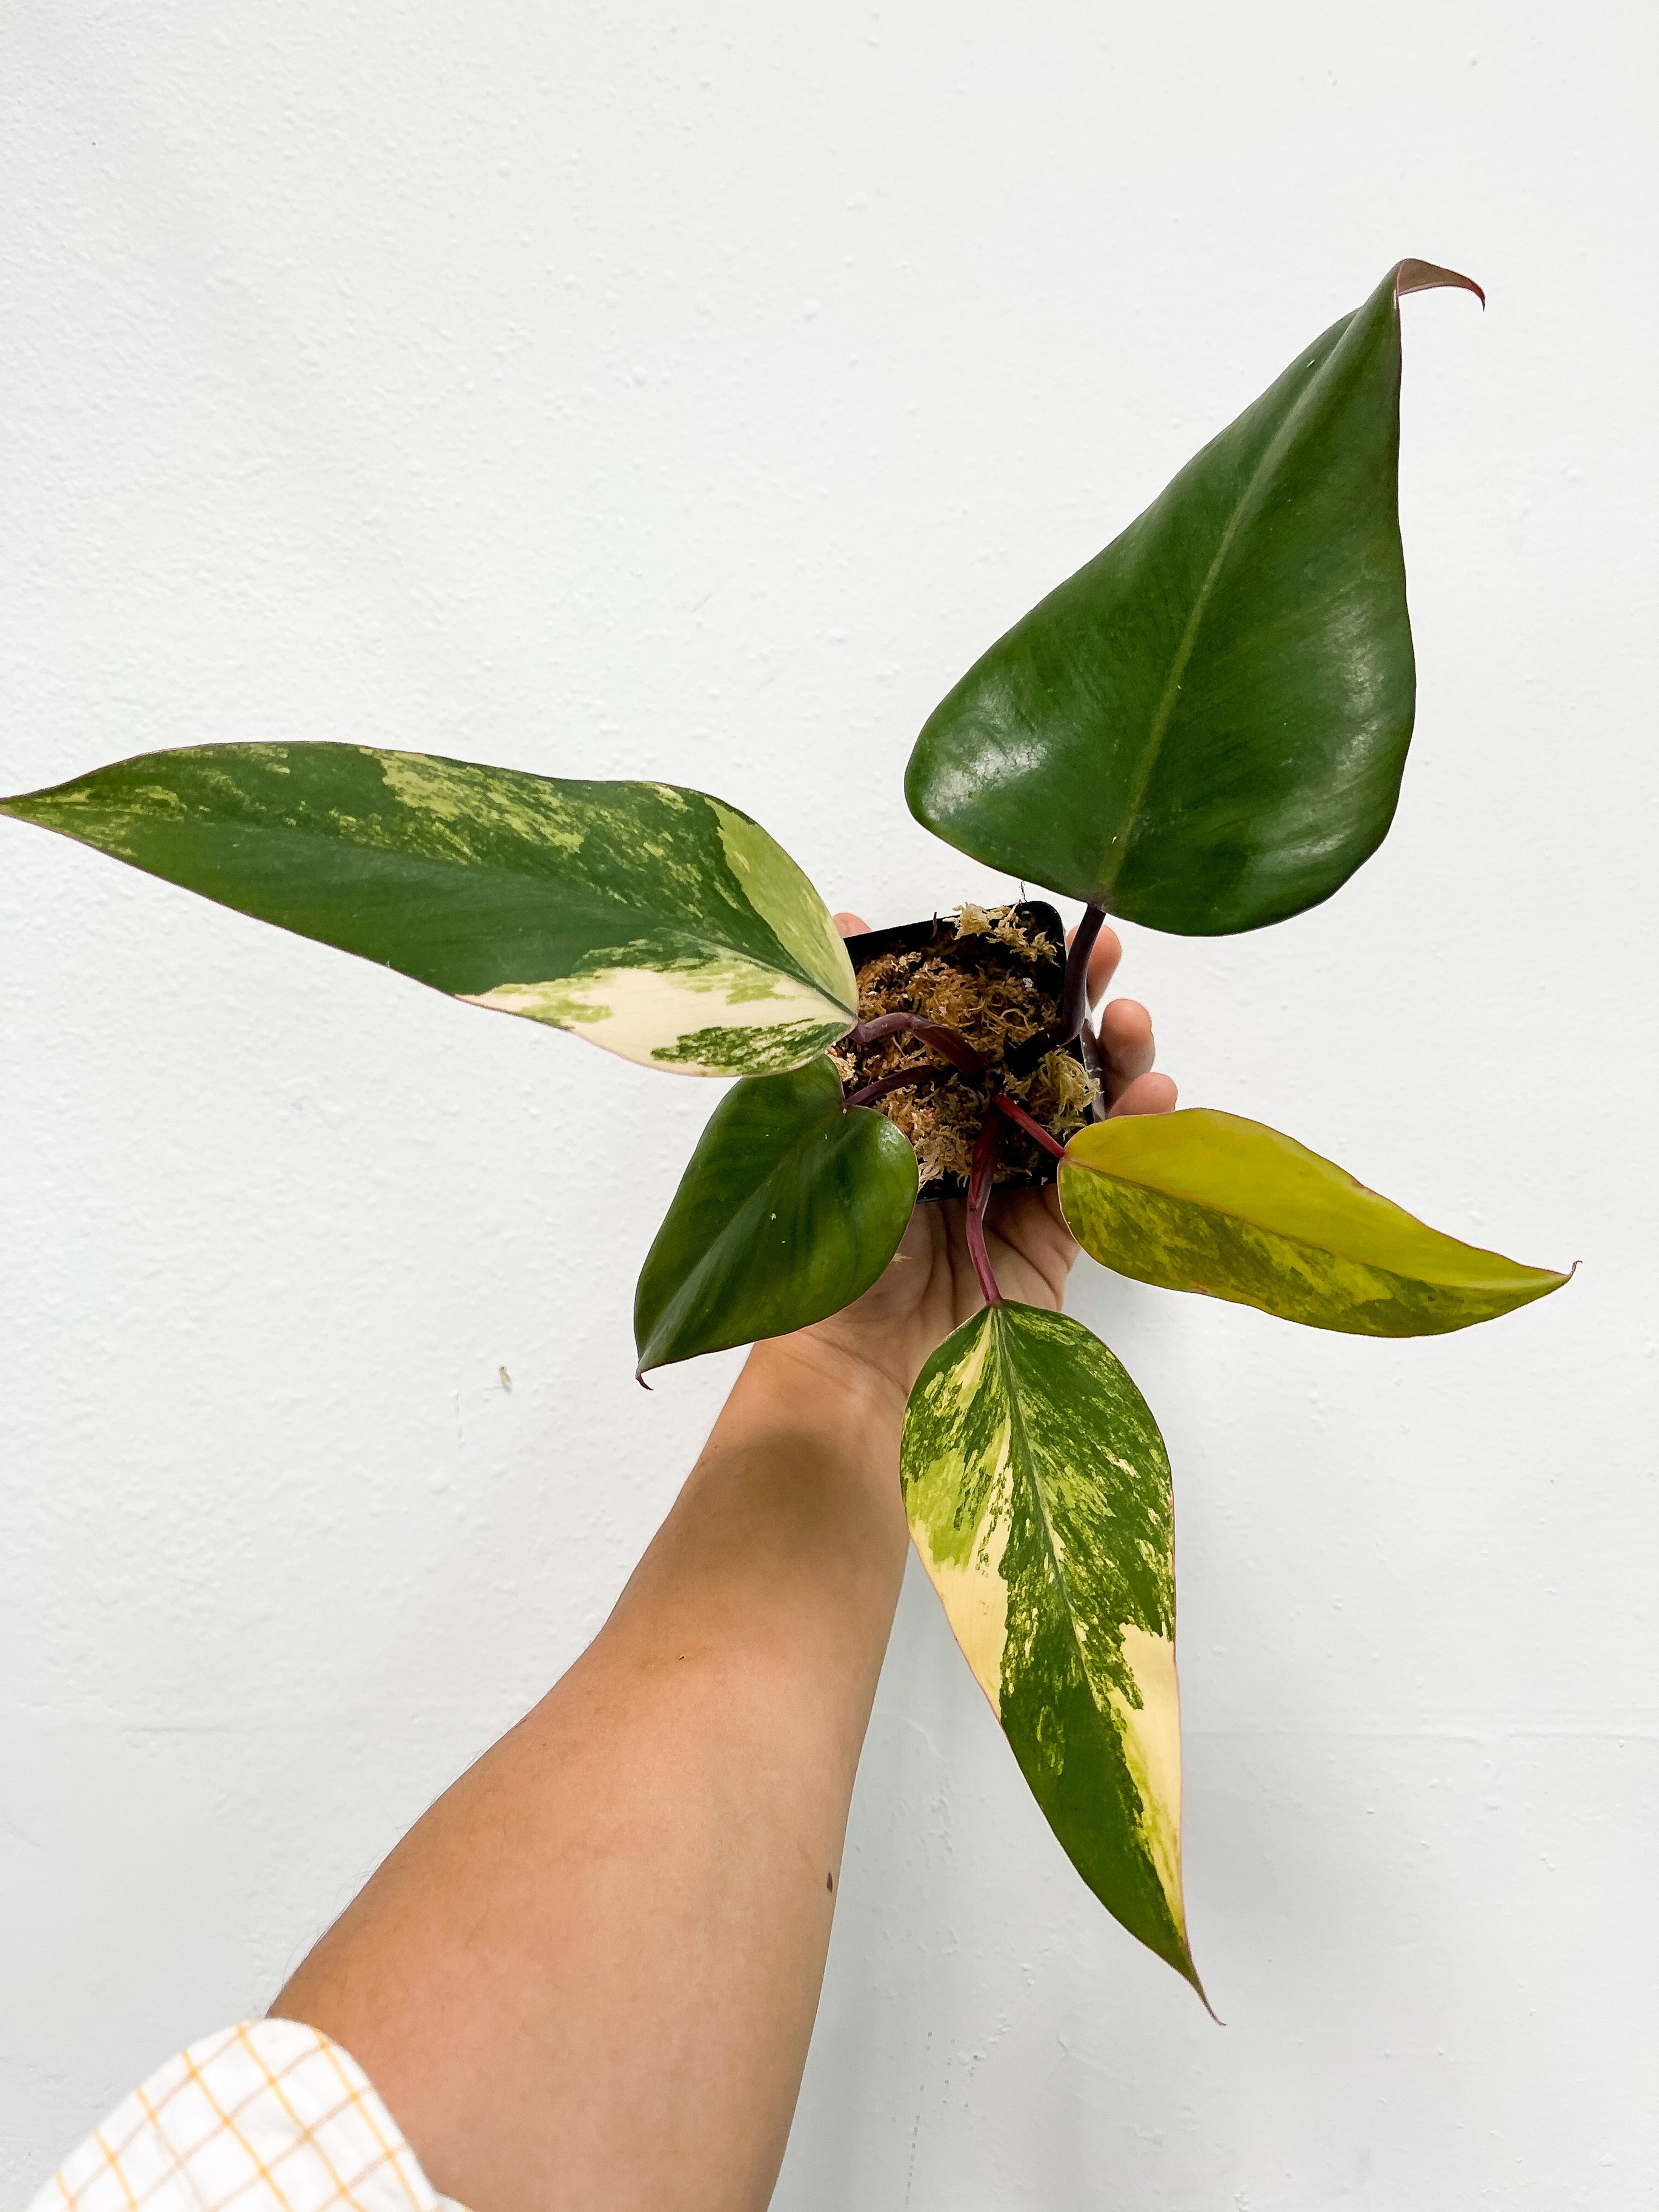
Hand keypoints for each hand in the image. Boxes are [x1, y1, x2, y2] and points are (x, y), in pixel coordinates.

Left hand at [778, 912, 1176, 1410]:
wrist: (856, 1371)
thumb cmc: (823, 1254)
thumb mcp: (815, 1128)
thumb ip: (835, 1034)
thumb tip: (840, 925)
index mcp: (917, 1102)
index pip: (976, 1020)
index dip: (1013, 972)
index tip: (1041, 928)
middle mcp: (973, 1133)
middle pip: (1043, 1051)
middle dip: (1082, 1000)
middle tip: (1110, 955)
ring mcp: (1023, 1182)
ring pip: (1088, 1103)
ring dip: (1121, 1057)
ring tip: (1133, 1022)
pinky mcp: (1063, 1236)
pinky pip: (1111, 1172)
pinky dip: (1139, 1132)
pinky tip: (1156, 1095)